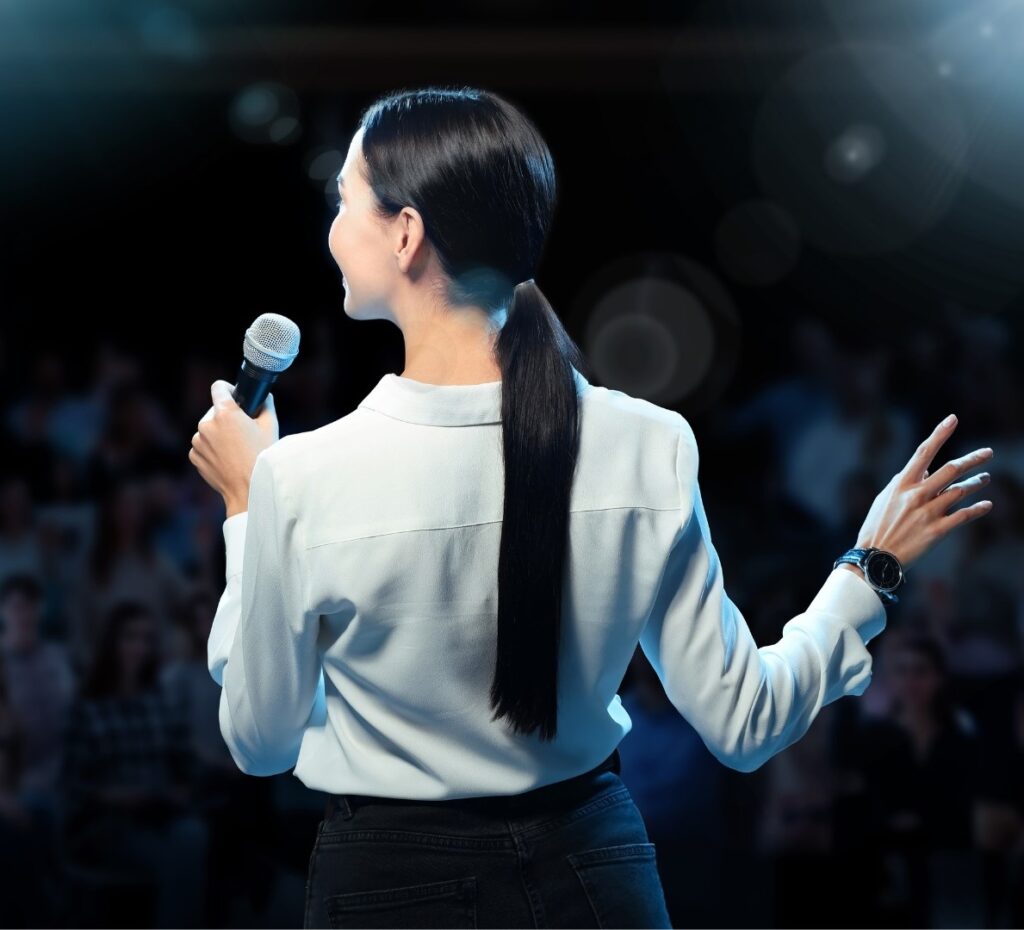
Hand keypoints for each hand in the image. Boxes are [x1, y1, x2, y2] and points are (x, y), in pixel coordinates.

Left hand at [189, 380, 278, 506]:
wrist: (248, 490)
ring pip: (209, 429)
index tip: (235, 396)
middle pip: (215, 411)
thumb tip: (263, 397)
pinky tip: (227, 459)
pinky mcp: (194, 455)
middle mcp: (207, 424)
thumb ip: (266, 405)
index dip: (228, 389)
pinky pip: (203, 446)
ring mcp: (198, 441)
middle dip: (227, 417)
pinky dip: (212, 449)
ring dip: (219, 434)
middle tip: (243, 432)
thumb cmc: (262, 458)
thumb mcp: (271, 427)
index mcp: (225, 413)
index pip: (219, 387)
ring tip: (236, 450)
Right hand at [854, 414, 992, 569]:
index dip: (939, 434)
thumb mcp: (883, 500)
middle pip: (951, 469)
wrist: (874, 558)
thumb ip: (900, 483)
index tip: (953, 419)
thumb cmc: (876, 528)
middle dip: (973, 458)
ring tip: (985, 478)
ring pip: (960, 491)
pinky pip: (963, 516)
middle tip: (988, 452)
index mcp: (901, 484)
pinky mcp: (937, 531)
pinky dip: (978, 508)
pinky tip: (987, 504)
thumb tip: (917, 470)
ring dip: (976, 483)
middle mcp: (916, 495)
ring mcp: (928, 513)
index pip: (923, 452)